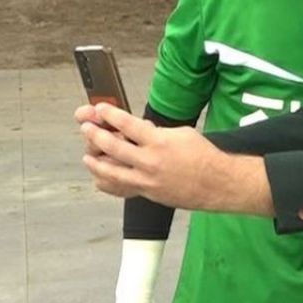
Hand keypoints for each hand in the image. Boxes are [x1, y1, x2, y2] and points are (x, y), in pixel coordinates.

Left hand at [79, 104, 271, 214]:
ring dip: (95, 162)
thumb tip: (140, 131)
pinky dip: (108, 182)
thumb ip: (156, 132)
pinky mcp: (148, 194)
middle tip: (86, 128)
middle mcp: (150, 161)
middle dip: (95, 135)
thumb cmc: (202, 155)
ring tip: (87, 156)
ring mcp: (147, 180)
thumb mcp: (180, 133)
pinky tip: (100, 177)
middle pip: (113, 147)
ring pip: (111, 172)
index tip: (100, 109)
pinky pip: (121, 188)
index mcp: (159, 141)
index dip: (110, 115)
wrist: (216, 183)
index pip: (127, 124)